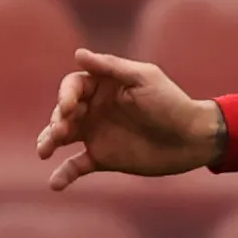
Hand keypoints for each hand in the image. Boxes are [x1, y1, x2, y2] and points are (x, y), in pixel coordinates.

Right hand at [35, 49, 224, 189]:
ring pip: (62, 137)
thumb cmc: (171, 103)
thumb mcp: (144, 79)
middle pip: (63, 111)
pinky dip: (64, 174)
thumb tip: (78, 54)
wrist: (192, 139)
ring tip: (44, 151)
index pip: (73, 86)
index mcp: (103, 85)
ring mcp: (96, 134)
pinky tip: (55, 184)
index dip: (66, 95)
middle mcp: (95, 108)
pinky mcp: (102, 158)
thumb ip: (111, 68)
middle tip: (59, 132)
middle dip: (57, 120)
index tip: (69, 108)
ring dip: (49, 141)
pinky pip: (76, 165)